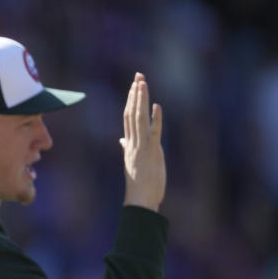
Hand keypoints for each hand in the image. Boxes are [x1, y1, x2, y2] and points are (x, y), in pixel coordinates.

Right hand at [119, 73, 165, 210]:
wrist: (139, 201)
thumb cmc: (138, 185)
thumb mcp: (132, 163)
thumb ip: (127, 148)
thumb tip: (121, 140)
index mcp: (129, 145)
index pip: (128, 118)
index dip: (130, 101)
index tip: (134, 86)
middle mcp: (133, 143)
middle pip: (131, 113)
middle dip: (135, 94)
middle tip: (138, 76)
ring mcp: (141, 147)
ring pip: (139, 119)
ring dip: (141, 101)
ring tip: (142, 83)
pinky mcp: (151, 152)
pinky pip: (153, 132)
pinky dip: (155, 119)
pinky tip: (156, 106)